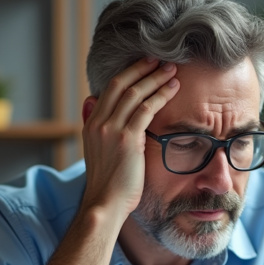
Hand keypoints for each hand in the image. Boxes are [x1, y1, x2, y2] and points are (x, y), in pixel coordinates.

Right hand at [80, 57, 179, 217]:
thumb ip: (97, 127)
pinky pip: (145, 109)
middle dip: (142, 69)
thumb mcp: (97, 151)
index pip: (109, 89)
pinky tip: (172, 89)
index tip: (144, 65)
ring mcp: (111, 130)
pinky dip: (160, 95)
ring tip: (172, 71)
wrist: (104, 204)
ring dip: (155, 78)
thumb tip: (92, 102)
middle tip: (160, 59)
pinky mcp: (127, 139)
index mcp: (91, 124)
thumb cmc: (107, 184)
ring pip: (134, 93)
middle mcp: (98, 123)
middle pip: (120, 84)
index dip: (128, 74)